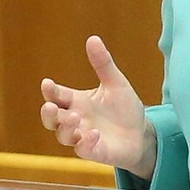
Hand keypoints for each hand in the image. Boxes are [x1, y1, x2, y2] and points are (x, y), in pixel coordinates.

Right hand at [40, 36, 155, 179]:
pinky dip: (85, 143)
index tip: (47, 83)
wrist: (142, 134)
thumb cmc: (125, 109)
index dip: (50, 91)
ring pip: (62, 136)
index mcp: (77, 102)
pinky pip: (83, 150)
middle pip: (52, 119)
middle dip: (48, 113)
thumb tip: (92, 38)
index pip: (57, 95)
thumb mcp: (116, 84)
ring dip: (65, 128)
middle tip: (51, 106)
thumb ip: (103, 64)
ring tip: (75, 118)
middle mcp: (76, 120)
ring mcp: (83, 137)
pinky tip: (94, 134)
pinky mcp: (94, 152)